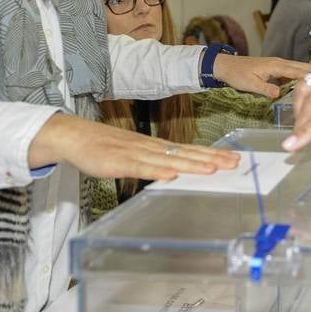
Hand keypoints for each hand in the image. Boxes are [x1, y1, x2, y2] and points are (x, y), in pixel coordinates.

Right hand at [27, 113, 238, 179]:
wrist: (75, 136)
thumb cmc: (105, 147)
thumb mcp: (136, 155)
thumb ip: (155, 162)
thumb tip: (177, 172)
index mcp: (156, 147)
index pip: (190, 150)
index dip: (213, 154)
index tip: (234, 159)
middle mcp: (151, 147)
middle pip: (186, 154)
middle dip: (212, 159)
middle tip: (235, 164)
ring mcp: (135, 153)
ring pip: (169, 160)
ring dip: (191, 165)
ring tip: (213, 169)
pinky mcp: (118, 162)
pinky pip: (141, 168)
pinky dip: (157, 171)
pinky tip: (172, 175)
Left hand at [213, 54, 308, 96]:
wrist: (226, 66)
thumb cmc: (237, 74)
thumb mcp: (249, 85)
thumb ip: (265, 89)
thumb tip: (279, 94)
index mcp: (275, 66)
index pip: (297, 70)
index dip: (310, 76)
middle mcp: (280, 63)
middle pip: (302, 67)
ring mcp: (279, 64)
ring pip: (299, 69)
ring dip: (310, 75)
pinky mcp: (276, 68)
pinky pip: (293, 72)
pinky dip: (301, 77)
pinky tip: (307, 85)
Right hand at [284, 35, 310, 150]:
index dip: (305, 133)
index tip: (289, 146)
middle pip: (310, 104)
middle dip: (299, 125)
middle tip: (295, 140)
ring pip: (304, 90)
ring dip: (299, 110)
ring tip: (302, 124)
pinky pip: (308, 77)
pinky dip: (304, 94)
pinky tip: (309, 105)